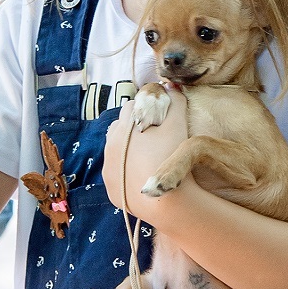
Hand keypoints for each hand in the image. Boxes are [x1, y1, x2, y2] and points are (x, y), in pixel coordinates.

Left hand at [102, 89, 189, 217]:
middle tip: (156, 136)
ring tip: (149, 154)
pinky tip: (143, 171)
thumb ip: (176, 102)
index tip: (160, 117)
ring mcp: (108, 167)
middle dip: (136, 126)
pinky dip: (127, 168)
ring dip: (129, 147)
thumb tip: (172, 87)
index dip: (148, 109)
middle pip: (122, 126)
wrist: (166, 201)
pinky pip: (117, 171)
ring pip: (117, 148)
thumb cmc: (172, 157)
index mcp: (123, 126)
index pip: (133, 106)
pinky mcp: (111, 187)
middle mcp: (110, 144)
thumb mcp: (178, 124)